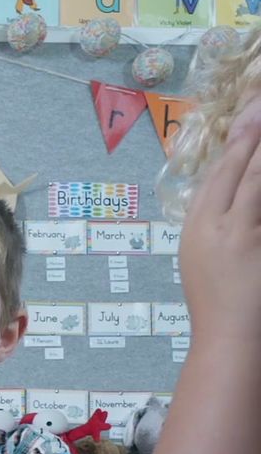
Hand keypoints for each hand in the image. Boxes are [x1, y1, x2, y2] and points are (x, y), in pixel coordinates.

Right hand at [181, 96, 260, 342]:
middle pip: (238, 169)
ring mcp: (240, 236)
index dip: (237, 140)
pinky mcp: (256, 245)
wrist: (230, 342)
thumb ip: (221, 226)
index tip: (251, 111)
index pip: (219, 174)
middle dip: (254, 133)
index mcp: (197, 227)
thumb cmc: (221, 305)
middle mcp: (216, 226)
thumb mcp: (206, 259)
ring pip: (257, 182)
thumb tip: (236, 194)